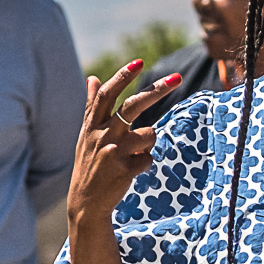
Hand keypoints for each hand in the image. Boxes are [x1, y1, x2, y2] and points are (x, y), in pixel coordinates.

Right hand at [68, 59, 180, 233]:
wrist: (86, 202)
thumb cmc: (90, 162)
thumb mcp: (86, 134)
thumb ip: (92, 106)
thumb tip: (93, 77)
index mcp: (93, 124)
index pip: (107, 94)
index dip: (122, 76)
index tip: (139, 61)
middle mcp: (102, 135)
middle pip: (133, 106)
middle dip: (156, 90)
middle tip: (177, 78)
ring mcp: (114, 152)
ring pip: (149, 134)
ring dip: (148, 142)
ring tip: (134, 153)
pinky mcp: (125, 169)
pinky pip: (149, 158)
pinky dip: (144, 163)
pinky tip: (130, 170)